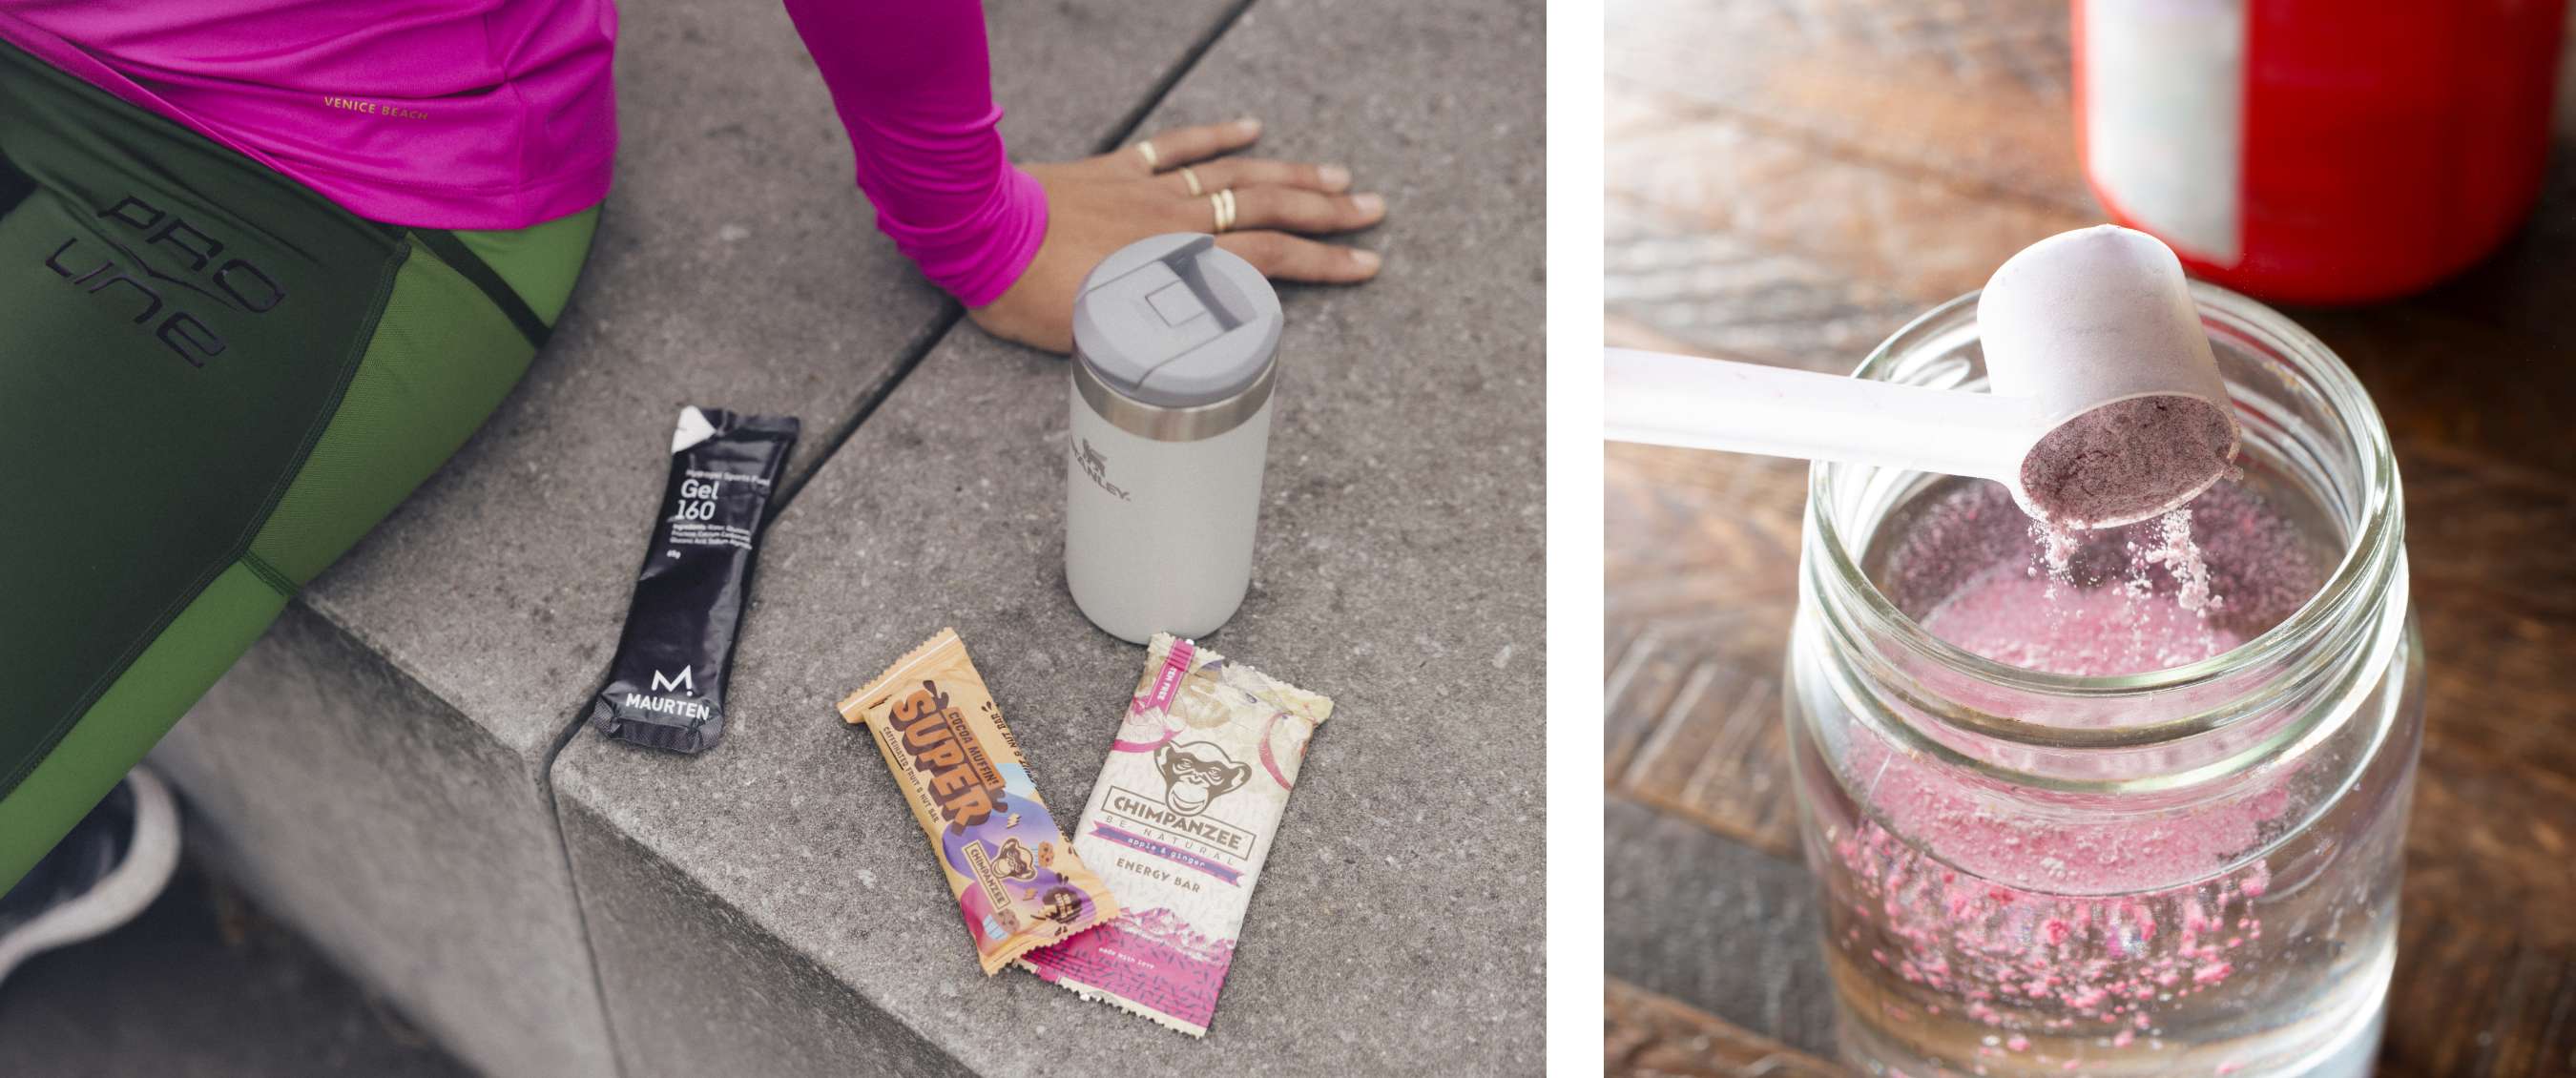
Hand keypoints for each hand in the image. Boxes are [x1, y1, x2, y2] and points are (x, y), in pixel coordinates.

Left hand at [969, 118, 1385, 352]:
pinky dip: (1219, 135)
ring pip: (1238, 175)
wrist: (980, 236)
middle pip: (1272, 211)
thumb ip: (1154, 341)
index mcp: (1180, 267)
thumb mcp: (1101, 341)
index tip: (1368, 263)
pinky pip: (1180, 146)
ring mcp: (1152, 190)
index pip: (1273, 262)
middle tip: (1375, 211)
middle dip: (1328, 213)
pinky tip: (1251, 126)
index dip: (1326, 263)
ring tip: (1337, 176)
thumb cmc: (1032, 298)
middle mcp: (1179, 223)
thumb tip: (1194, 354)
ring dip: (1292, 174)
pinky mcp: (1119, 169)